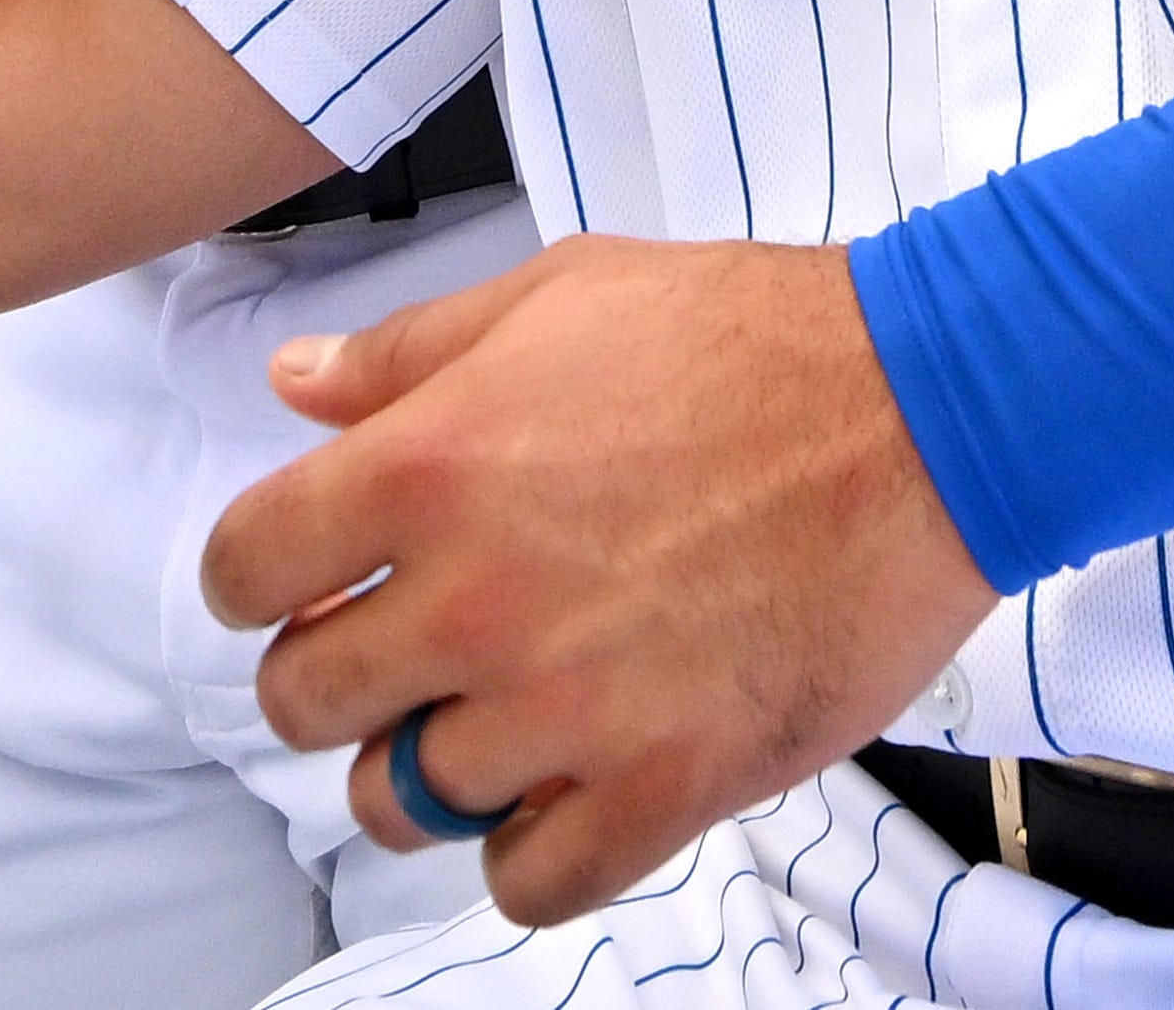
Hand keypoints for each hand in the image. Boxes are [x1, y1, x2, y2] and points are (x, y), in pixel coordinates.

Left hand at [209, 234, 999, 923]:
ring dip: (433, 765)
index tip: (303, 581)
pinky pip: (529, 880)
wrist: (929, 411)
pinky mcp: (665, 783)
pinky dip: (529, 849)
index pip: (244, 572)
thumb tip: (295, 385)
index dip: (262, 579)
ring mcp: (565, 706)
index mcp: (427, 468)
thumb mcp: (562, 293)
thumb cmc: (755, 338)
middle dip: (337, 675)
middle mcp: (473, 601)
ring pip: (405, 802)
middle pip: (305, 701)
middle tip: (403, 649)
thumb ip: (412, 354)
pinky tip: (566, 786)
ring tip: (495, 716)